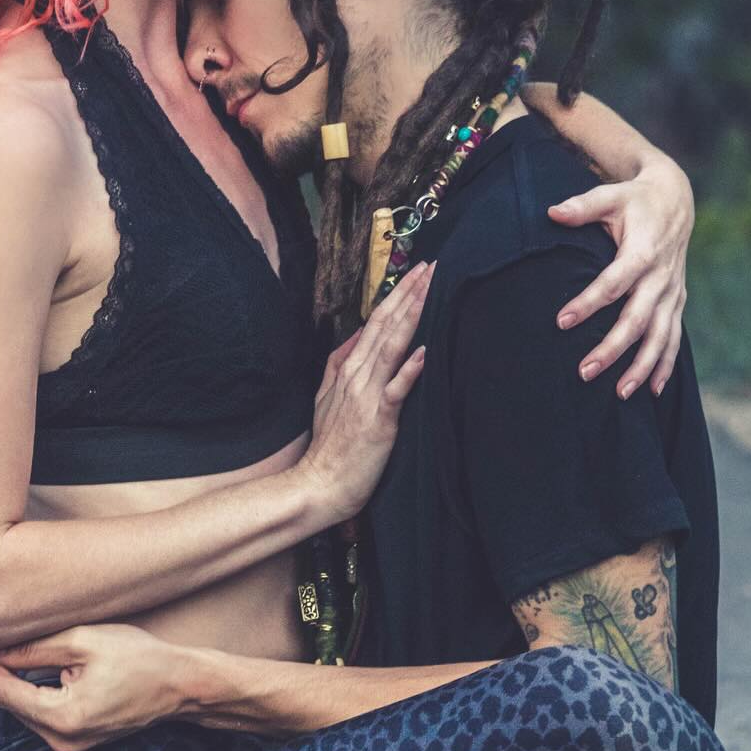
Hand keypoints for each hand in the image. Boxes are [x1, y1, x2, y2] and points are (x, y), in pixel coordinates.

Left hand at [0, 623, 194, 750]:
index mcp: (61, 718)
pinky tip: (15, 669)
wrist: (182, 686)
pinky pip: (41, 714)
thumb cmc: (140, 657)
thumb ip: (35, 649)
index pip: (2, 692)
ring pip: (23, 709)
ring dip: (6, 683)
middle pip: (9, 703)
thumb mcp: (84, 642)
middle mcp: (61, 740)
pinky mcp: (78, 740)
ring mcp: (70, 745)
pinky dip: (27, 692)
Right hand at [293, 259, 432, 521]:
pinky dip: (410, 369)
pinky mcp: (379, 419)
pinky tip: (425, 350)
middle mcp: (357, 376)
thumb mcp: (325, 398)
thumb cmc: (328, 447)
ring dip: (412, 316)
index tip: (416, 272)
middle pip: (386, 326)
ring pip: (392, 346)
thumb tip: (353, 336)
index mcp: (348, 369)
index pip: (375, 323)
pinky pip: (396, 389)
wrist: (319, 484)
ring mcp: (367, 396)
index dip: (396, 296)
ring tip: (429, 289)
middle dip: (409, 294)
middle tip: (431, 266)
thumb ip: (338, 364)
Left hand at [547, 155, 692, 397]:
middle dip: (613, 348)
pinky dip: (664, 366)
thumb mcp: (610, 196)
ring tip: (618, 393)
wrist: (675, 200)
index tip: (562, 322)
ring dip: (641, 367)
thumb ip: (582, 207)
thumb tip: (552, 213)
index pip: (614, 283)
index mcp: (643, 252)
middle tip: (585, 371)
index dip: (589, 303)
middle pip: (637, 319)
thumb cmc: (634, 200)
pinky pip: (674, 339)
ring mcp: (672, 293)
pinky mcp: (677, 302)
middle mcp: (661, 277)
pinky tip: (652, 392)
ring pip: (660, 337)